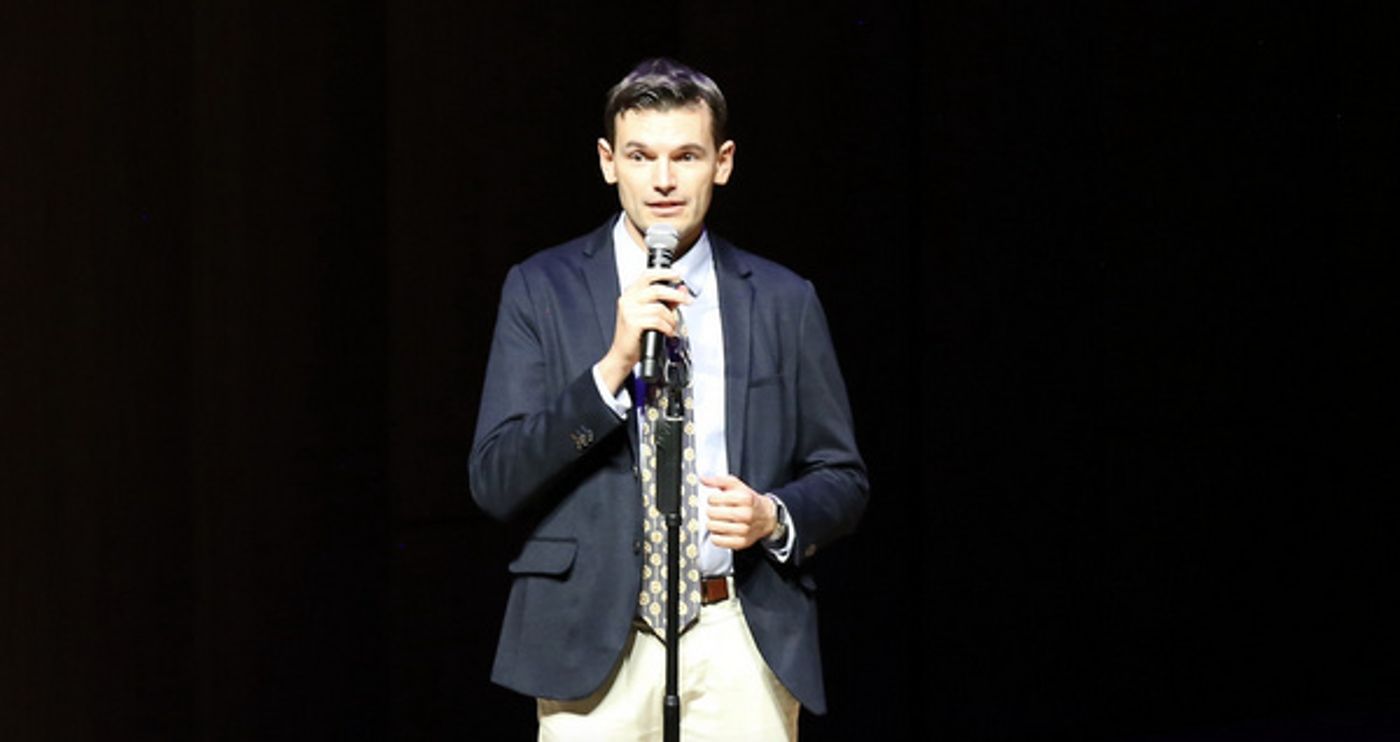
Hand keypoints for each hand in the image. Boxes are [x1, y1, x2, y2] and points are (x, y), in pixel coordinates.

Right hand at [596, 268, 691, 392]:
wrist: (622, 354)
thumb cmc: (635, 335)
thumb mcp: (651, 314)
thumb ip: (666, 301)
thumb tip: (681, 289)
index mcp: (630, 294)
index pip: (647, 275)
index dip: (664, 273)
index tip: (678, 276)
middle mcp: (628, 299)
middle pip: (656, 289)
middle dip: (676, 295)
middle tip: (687, 300)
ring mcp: (629, 311)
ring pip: (659, 308)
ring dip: (671, 318)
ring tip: (671, 326)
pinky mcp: (632, 323)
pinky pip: (657, 321)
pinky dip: (666, 327)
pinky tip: (666, 332)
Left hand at [702, 474, 777, 549]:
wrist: (767, 517)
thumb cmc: (750, 500)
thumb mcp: (737, 485)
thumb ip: (719, 480)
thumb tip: (703, 479)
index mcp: (745, 498)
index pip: (715, 499)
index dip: (711, 498)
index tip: (713, 499)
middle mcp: (746, 514)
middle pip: (713, 514)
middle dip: (710, 511)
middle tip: (715, 510)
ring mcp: (744, 529)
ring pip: (714, 527)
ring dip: (712, 523)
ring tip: (717, 520)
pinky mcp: (741, 542)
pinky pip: (718, 541)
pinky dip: (715, 536)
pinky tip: (719, 531)